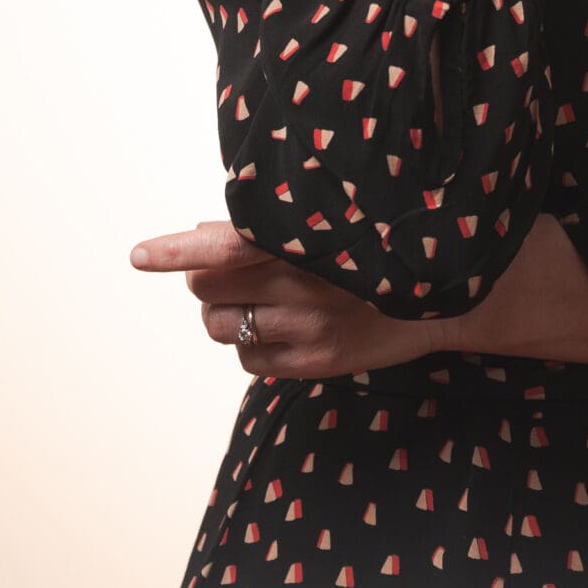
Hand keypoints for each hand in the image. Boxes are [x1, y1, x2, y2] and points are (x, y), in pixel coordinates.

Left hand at [130, 218, 453, 378]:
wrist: (448, 293)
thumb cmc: (373, 245)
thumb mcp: (327, 223)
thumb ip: (262, 227)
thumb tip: (196, 234)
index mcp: (306, 239)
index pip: (225, 247)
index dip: (177, 251)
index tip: (139, 256)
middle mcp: (307, 285)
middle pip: (208, 287)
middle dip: (205, 278)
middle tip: (229, 272)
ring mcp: (311, 329)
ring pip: (221, 326)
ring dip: (225, 312)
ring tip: (257, 300)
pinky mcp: (317, 365)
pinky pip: (249, 361)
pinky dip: (250, 344)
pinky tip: (278, 328)